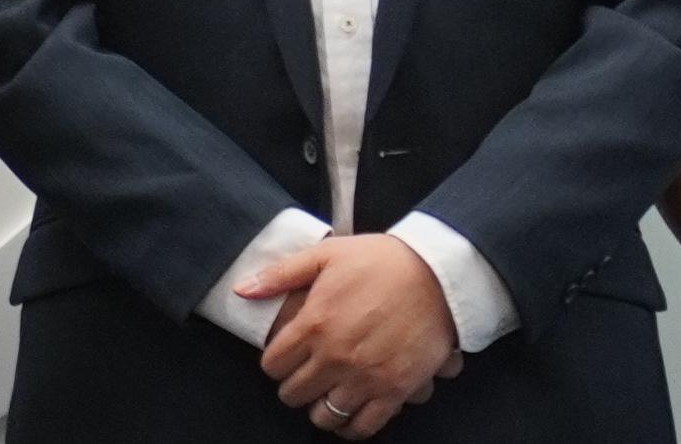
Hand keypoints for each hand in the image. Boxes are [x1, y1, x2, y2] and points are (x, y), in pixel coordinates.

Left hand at [241, 235, 461, 438]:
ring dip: (321, 408)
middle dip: (295, 386)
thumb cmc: (381, 261)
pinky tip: (352, 411)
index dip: (276, 362)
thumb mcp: (325, 254)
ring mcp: (365, 377)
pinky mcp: (395, 390)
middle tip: (306, 375)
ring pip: (324, 416)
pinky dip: (353, 425)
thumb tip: (241, 290)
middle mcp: (335, 356)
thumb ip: (280, 275)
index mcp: (314, 324)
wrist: (439, 274)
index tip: (286, 357)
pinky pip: (364, 426)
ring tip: (328, 394)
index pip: (272, 365)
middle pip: (293, 394)